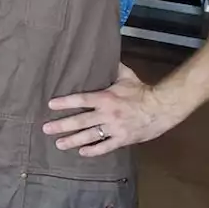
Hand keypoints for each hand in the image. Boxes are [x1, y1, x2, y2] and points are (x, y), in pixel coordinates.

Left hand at [45, 63, 182, 155]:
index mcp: (106, 98)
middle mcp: (107, 114)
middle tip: (46, 128)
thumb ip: (112, 67)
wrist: (162, 108)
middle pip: (80, 121)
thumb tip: (102, 54)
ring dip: (73, 140)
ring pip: (90, 136)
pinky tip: (82, 152)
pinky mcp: (123, 139)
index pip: (81, 100)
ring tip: (59, 144)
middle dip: (62, 125)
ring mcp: (114, 128)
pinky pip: (106, 146)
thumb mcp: (126, 76)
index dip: (65, 102)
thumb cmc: (142, 91)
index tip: (50, 105)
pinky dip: (93, 150)